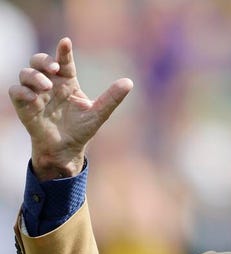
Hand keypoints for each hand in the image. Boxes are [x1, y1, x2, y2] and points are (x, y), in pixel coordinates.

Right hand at [7, 37, 132, 180]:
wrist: (67, 148)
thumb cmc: (81, 129)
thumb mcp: (99, 113)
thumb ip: (112, 98)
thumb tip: (129, 82)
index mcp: (67, 82)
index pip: (64, 61)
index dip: (64, 51)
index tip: (66, 42)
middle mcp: (50, 84)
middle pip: (39, 61)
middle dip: (43, 60)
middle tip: (54, 69)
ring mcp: (36, 94)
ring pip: (26, 73)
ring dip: (34, 76)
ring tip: (46, 86)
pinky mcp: (25, 106)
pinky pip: (16, 92)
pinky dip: (22, 91)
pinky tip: (33, 97)